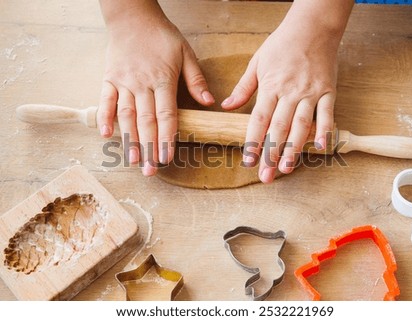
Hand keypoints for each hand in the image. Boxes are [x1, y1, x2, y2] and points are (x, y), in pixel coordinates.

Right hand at [97, 1, 213, 175]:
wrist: (132, 17)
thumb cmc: (161, 36)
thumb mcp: (185, 52)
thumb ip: (196, 79)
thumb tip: (209, 102)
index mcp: (163, 80)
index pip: (166, 115)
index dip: (167, 138)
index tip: (168, 157)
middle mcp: (142, 84)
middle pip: (146, 121)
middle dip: (149, 147)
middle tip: (150, 170)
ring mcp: (123, 82)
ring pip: (126, 115)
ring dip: (129, 139)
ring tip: (133, 160)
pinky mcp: (109, 79)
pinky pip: (105, 100)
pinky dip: (104, 117)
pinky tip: (105, 135)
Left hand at [222, 0, 351, 182]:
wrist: (313, 26)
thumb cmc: (282, 44)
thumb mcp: (257, 62)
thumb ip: (243, 87)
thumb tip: (226, 106)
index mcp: (270, 86)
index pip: (259, 120)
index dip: (252, 142)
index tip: (248, 161)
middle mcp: (290, 92)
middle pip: (278, 128)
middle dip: (270, 154)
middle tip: (265, 175)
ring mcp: (311, 93)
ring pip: (301, 125)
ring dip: (293, 149)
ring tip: (285, 169)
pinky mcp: (328, 91)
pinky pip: (327, 114)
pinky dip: (325, 131)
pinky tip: (321, 148)